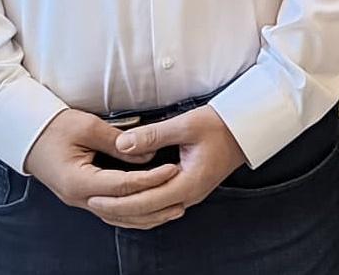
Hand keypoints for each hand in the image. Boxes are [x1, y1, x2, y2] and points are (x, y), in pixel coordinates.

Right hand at [23, 109, 181, 226]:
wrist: (27, 134)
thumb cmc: (55, 127)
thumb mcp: (88, 127)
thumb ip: (118, 142)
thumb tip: (146, 157)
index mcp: (78, 181)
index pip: (122, 186)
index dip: (150, 179)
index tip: (173, 170)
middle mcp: (78, 197)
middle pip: (122, 208)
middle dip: (153, 204)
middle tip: (182, 196)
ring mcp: (79, 200)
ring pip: (117, 216)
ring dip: (146, 215)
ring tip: (174, 208)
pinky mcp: (83, 197)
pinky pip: (111, 212)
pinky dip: (132, 213)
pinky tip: (150, 210)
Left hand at [83, 106, 248, 229]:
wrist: (248, 127)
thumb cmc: (222, 124)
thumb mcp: (187, 124)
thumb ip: (153, 134)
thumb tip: (123, 143)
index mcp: (189, 183)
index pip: (146, 202)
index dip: (118, 201)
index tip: (94, 196)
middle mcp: (190, 195)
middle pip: (147, 213)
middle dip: (117, 209)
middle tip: (90, 201)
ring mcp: (191, 195)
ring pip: (153, 213)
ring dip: (128, 210)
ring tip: (103, 203)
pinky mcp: (189, 189)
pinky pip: (160, 207)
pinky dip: (140, 207)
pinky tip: (127, 200)